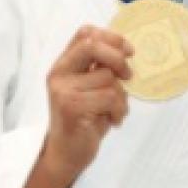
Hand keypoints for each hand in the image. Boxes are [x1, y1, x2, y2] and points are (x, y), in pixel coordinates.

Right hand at [39, 25, 133, 186]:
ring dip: (121, 97)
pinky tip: (112, 121)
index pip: (85, 33)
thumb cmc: (84, 119)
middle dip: (118, 59)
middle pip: (93, 46)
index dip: (112, 37)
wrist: (67, 153)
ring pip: (108, 78)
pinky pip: (109, 98)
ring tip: (114, 111)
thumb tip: (125, 50)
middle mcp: (59, 73)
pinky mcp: (71, 107)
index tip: (129, 52)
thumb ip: (100, 68)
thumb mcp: (91, 88)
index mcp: (63, 64)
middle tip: (128, 77)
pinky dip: (119, 111)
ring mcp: (62, 90)